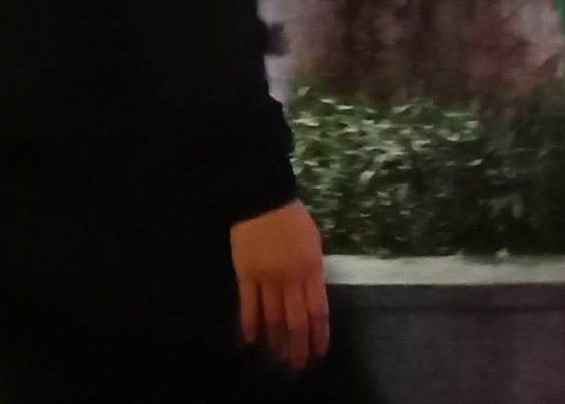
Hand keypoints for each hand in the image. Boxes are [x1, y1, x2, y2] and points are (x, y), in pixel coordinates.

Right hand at [230, 200, 329, 370]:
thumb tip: (312, 296)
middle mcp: (291, 277)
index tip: (319, 350)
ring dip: (276, 340)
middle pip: (296, 319)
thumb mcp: (314, 243)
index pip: (318, 309)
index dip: (319, 333)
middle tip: (298, 363)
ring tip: (278, 357)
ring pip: (273, 317)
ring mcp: (267, 278)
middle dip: (298, 344)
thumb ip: (313, 271)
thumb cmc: (293, 219)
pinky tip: (253, 339)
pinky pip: (249, 305)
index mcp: (311, 268)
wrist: (263, 200)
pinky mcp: (246, 275)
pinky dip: (251, 324)